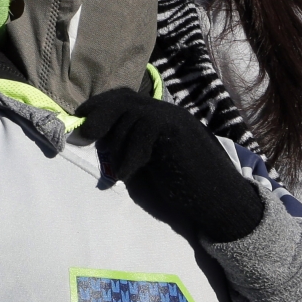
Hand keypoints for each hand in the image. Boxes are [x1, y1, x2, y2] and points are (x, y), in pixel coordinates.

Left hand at [78, 88, 263, 242]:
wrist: (219, 204)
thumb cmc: (183, 191)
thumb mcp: (146, 167)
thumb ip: (127, 150)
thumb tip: (98, 141)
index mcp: (160, 119)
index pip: (125, 98)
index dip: (100, 106)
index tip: (82, 121)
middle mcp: (167, 113)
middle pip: (124, 99)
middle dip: (100, 114)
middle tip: (86, 134)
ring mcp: (174, 119)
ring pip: (130, 114)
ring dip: (116, 143)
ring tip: (118, 169)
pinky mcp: (178, 130)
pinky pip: (143, 130)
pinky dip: (129, 155)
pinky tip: (126, 175)